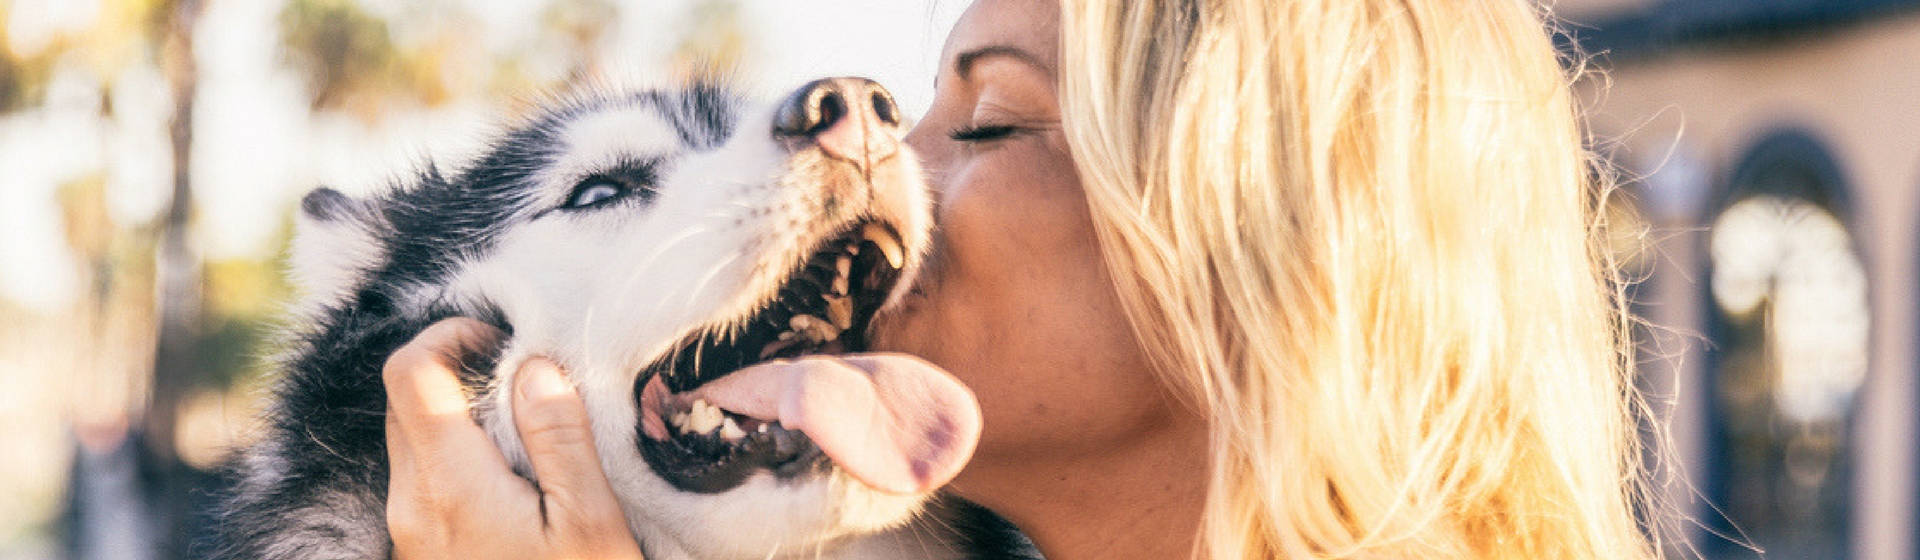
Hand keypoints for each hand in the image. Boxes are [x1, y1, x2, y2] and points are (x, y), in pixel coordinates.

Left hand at [383, 318, 643, 559]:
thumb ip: (559, 438)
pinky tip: (511, 473)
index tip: (505, 344)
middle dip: (457, 371)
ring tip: (523, 427)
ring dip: (457, 414)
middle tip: (522, 380)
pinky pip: (421, 475)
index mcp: (451, 485)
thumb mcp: (591, 521)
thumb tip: (533, 368)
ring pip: (411, 437)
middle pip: (404, 399)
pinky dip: (456, 453)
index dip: (450, 335)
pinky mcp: (418, 545)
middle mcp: (412, 502)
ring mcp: (409, 527)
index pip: (411, 373)